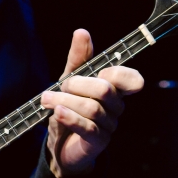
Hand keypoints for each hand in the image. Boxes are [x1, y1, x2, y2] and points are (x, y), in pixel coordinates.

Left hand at [41, 28, 143, 176]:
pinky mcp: (98, 142)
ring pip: (92, 108)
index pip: (131, 78)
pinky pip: (87, 127)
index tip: (97, 70)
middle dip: (76, 85)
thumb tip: (82, 32)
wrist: (60, 145)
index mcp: (114, 89)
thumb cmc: (69, 109)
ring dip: (65, 100)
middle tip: (59, 86)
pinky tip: (56, 112)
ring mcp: (109, 125)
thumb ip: (78, 59)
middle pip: (104, 89)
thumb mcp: (70, 81)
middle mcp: (116, 107)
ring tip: (46, 99)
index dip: (118, 73)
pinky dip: (69, 117)